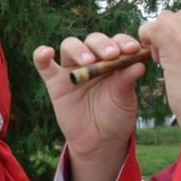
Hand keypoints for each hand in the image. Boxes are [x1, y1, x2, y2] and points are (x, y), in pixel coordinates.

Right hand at [34, 32, 140, 180]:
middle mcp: (93, 60)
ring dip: (79, 49)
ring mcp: (72, 70)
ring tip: (88, 61)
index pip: (116, 42)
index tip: (133, 49)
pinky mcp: (55, 82)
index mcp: (113, 60)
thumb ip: (127, 80)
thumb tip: (140, 63)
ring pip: (70, 46)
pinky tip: (45, 52)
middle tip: (112, 55)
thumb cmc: (115, 115)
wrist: (99, 140)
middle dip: (102, 44)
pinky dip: (41, 56)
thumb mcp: (124, 99)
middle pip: (93, 40)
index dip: (123, 42)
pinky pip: (44, 65)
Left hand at [139, 8, 180, 128]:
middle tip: (167, 57)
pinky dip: (146, 38)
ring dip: (157, 36)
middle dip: (168, 32)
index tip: (180, 49)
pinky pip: (153, 28)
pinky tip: (153, 59)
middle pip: (180, 14)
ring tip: (161, 61)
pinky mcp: (177, 46)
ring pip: (165, 18)